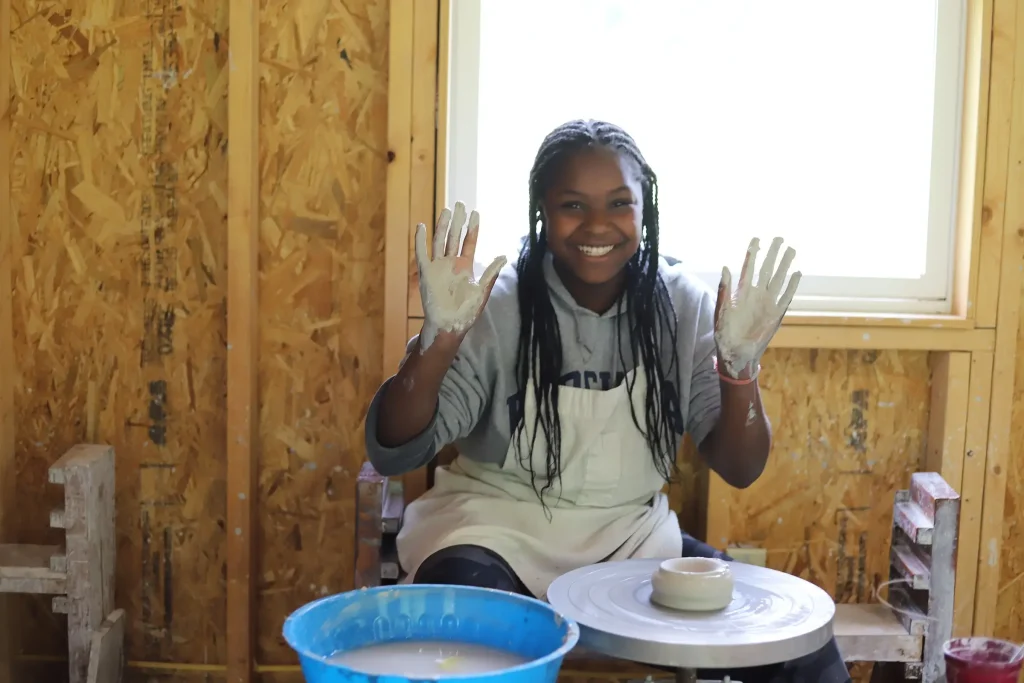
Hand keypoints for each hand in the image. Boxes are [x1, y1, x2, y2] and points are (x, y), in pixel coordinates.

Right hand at [414, 202, 505, 352]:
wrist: (450, 325)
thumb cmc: (466, 312)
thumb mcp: (482, 291)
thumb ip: (491, 272)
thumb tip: (504, 256)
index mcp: (465, 266)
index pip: (469, 242)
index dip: (472, 228)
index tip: (475, 212)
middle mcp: (451, 263)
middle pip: (454, 236)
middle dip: (458, 221)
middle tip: (460, 203)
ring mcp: (438, 267)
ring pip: (440, 241)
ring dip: (443, 226)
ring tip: (447, 210)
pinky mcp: (426, 273)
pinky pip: (422, 253)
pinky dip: (420, 240)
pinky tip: (421, 226)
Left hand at [714, 237, 800, 378]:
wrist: (736, 353)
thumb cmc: (724, 333)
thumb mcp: (721, 311)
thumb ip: (724, 290)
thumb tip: (724, 267)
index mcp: (740, 293)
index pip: (748, 268)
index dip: (752, 254)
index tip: (757, 239)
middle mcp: (755, 295)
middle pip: (766, 269)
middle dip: (772, 254)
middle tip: (779, 238)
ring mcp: (767, 304)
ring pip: (778, 279)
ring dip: (784, 265)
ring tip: (791, 250)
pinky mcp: (776, 314)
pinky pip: (786, 297)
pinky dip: (792, 286)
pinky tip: (797, 273)